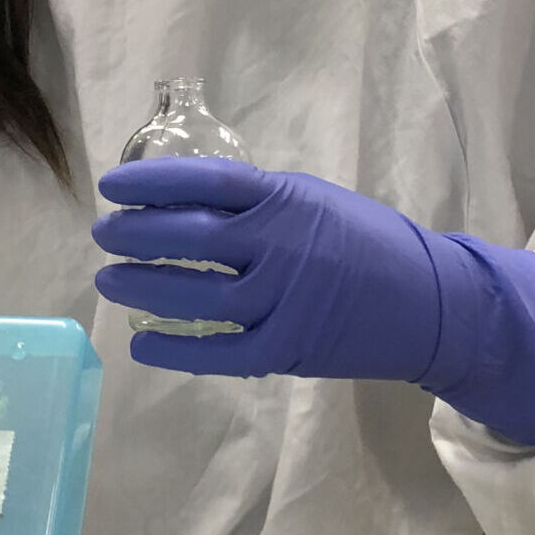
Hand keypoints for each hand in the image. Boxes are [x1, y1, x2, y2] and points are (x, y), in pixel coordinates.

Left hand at [92, 159, 534, 445]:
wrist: (431, 304)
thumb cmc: (369, 243)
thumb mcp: (317, 201)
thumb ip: (260, 201)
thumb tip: (190, 201)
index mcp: (287, 200)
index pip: (205, 183)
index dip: (152, 185)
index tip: (113, 188)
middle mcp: (280, 246)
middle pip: (189, 238)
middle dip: (136, 235)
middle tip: (104, 235)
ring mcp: (283, 302)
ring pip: (195, 295)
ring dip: (143, 287)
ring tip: (110, 280)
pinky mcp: (287, 350)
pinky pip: (219, 352)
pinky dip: (176, 348)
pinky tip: (142, 342)